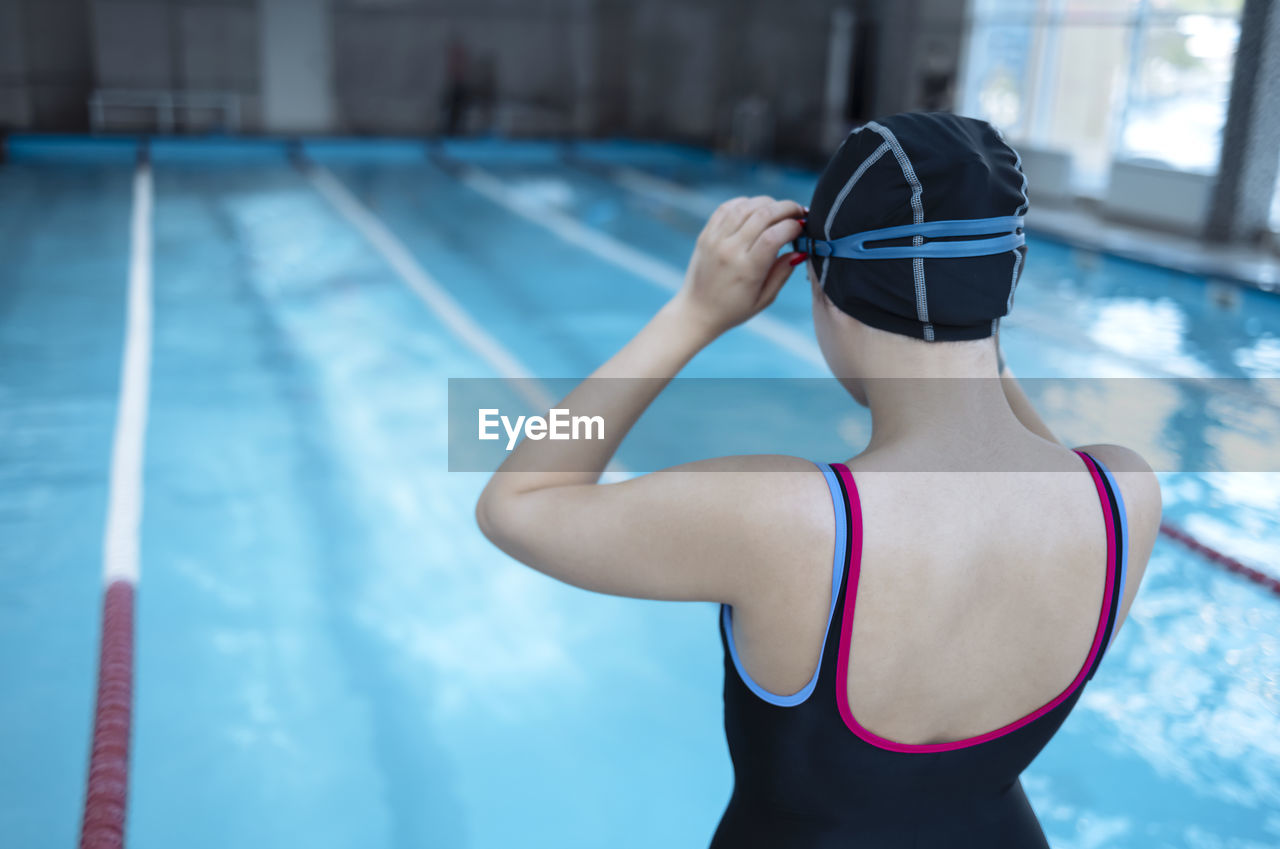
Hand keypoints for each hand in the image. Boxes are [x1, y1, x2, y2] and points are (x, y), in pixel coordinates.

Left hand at [673, 196, 805, 337]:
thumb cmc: (733, 309)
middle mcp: (729, 250)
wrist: (696, 311)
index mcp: (747, 269)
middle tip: (798, 212)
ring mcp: (715, 240)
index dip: (793, 226)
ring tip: (779, 210)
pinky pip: (727, 207)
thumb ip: (782, 273)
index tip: (802, 228)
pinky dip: (745, 202)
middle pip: (762, 214)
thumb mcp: (764, 299)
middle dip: (786, 208)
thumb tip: (799, 250)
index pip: (773, 235)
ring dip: (767, 202)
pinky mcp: (706, 234)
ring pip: (745, 205)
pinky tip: (756, 210)